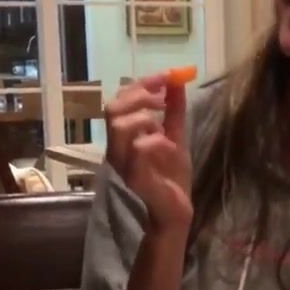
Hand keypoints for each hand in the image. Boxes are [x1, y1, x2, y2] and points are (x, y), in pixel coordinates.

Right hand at [104, 72, 192, 235]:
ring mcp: (123, 164)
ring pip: (120, 127)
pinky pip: (138, 150)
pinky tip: (169, 147)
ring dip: (145, 119)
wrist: (175, 213)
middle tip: (162, 99)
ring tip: (164, 130)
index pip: (120, 101)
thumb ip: (173, 113)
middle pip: (112, 109)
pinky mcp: (134, 179)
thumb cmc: (171, 179)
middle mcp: (118, 149)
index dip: (141, 85)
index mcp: (124, 138)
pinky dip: (156, 141)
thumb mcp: (175, 139)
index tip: (167, 76)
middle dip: (139, 96)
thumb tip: (177, 82)